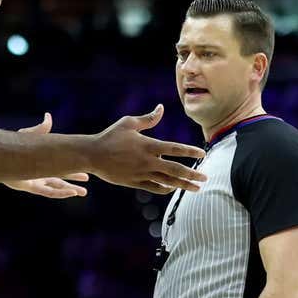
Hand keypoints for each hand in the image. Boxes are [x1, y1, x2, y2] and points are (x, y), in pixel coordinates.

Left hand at [4, 113, 88, 197]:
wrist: (1, 154)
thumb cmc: (13, 144)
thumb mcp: (31, 136)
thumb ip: (41, 128)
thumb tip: (48, 116)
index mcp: (42, 163)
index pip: (61, 167)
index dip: (73, 170)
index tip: (86, 172)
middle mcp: (39, 173)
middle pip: (60, 180)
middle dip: (73, 183)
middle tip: (86, 187)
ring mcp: (35, 181)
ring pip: (56, 188)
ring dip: (70, 190)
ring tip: (83, 193)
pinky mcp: (31, 186)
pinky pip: (48, 193)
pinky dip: (61, 193)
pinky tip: (71, 193)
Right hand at [90, 105, 206, 194]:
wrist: (91, 155)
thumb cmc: (110, 136)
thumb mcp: (128, 123)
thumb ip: (148, 118)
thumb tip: (161, 108)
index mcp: (148, 145)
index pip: (175, 148)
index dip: (190, 151)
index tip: (203, 153)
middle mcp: (147, 161)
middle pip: (175, 169)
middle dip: (192, 174)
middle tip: (206, 177)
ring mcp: (142, 173)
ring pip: (167, 182)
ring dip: (183, 185)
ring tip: (197, 188)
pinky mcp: (135, 182)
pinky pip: (154, 188)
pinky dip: (166, 189)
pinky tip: (174, 188)